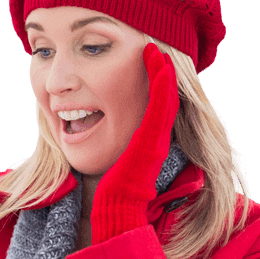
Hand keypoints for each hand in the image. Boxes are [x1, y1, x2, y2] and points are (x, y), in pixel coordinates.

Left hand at [90, 43, 179, 244]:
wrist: (116, 214)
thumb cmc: (111, 195)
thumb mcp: (114, 164)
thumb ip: (112, 149)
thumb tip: (93, 137)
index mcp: (148, 143)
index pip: (154, 105)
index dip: (154, 81)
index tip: (146, 59)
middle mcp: (156, 138)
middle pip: (164, 96)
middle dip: (162, 71)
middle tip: (156, 44)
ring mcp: (156, 139)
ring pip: (166, 95)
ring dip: (163, 68)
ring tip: (156, 45)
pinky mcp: (152, 141)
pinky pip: (160, 104)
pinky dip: (161, 81)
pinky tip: (157, 60)